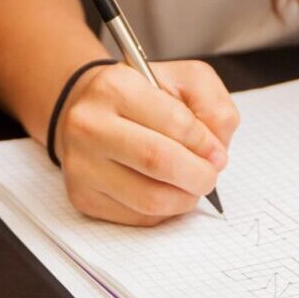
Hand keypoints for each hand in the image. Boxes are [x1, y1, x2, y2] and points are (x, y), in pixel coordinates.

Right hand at [55, 60, 241, 224]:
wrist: (90, 112)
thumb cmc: (142, 95)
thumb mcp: (185, 80)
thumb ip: (213, 106)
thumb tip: (215, 153)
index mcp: (115, 87)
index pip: (175, 123)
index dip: (206, 144)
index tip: (217, 153)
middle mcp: (89, 125)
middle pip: (158, 162)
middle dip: (198, 176)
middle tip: (209, 175)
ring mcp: (81, 165)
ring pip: (149, 199)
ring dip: (183, 198)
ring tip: (189, 184)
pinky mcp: (83, 197)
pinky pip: (137, 217)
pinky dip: (162, 210)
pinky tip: (164, 190)